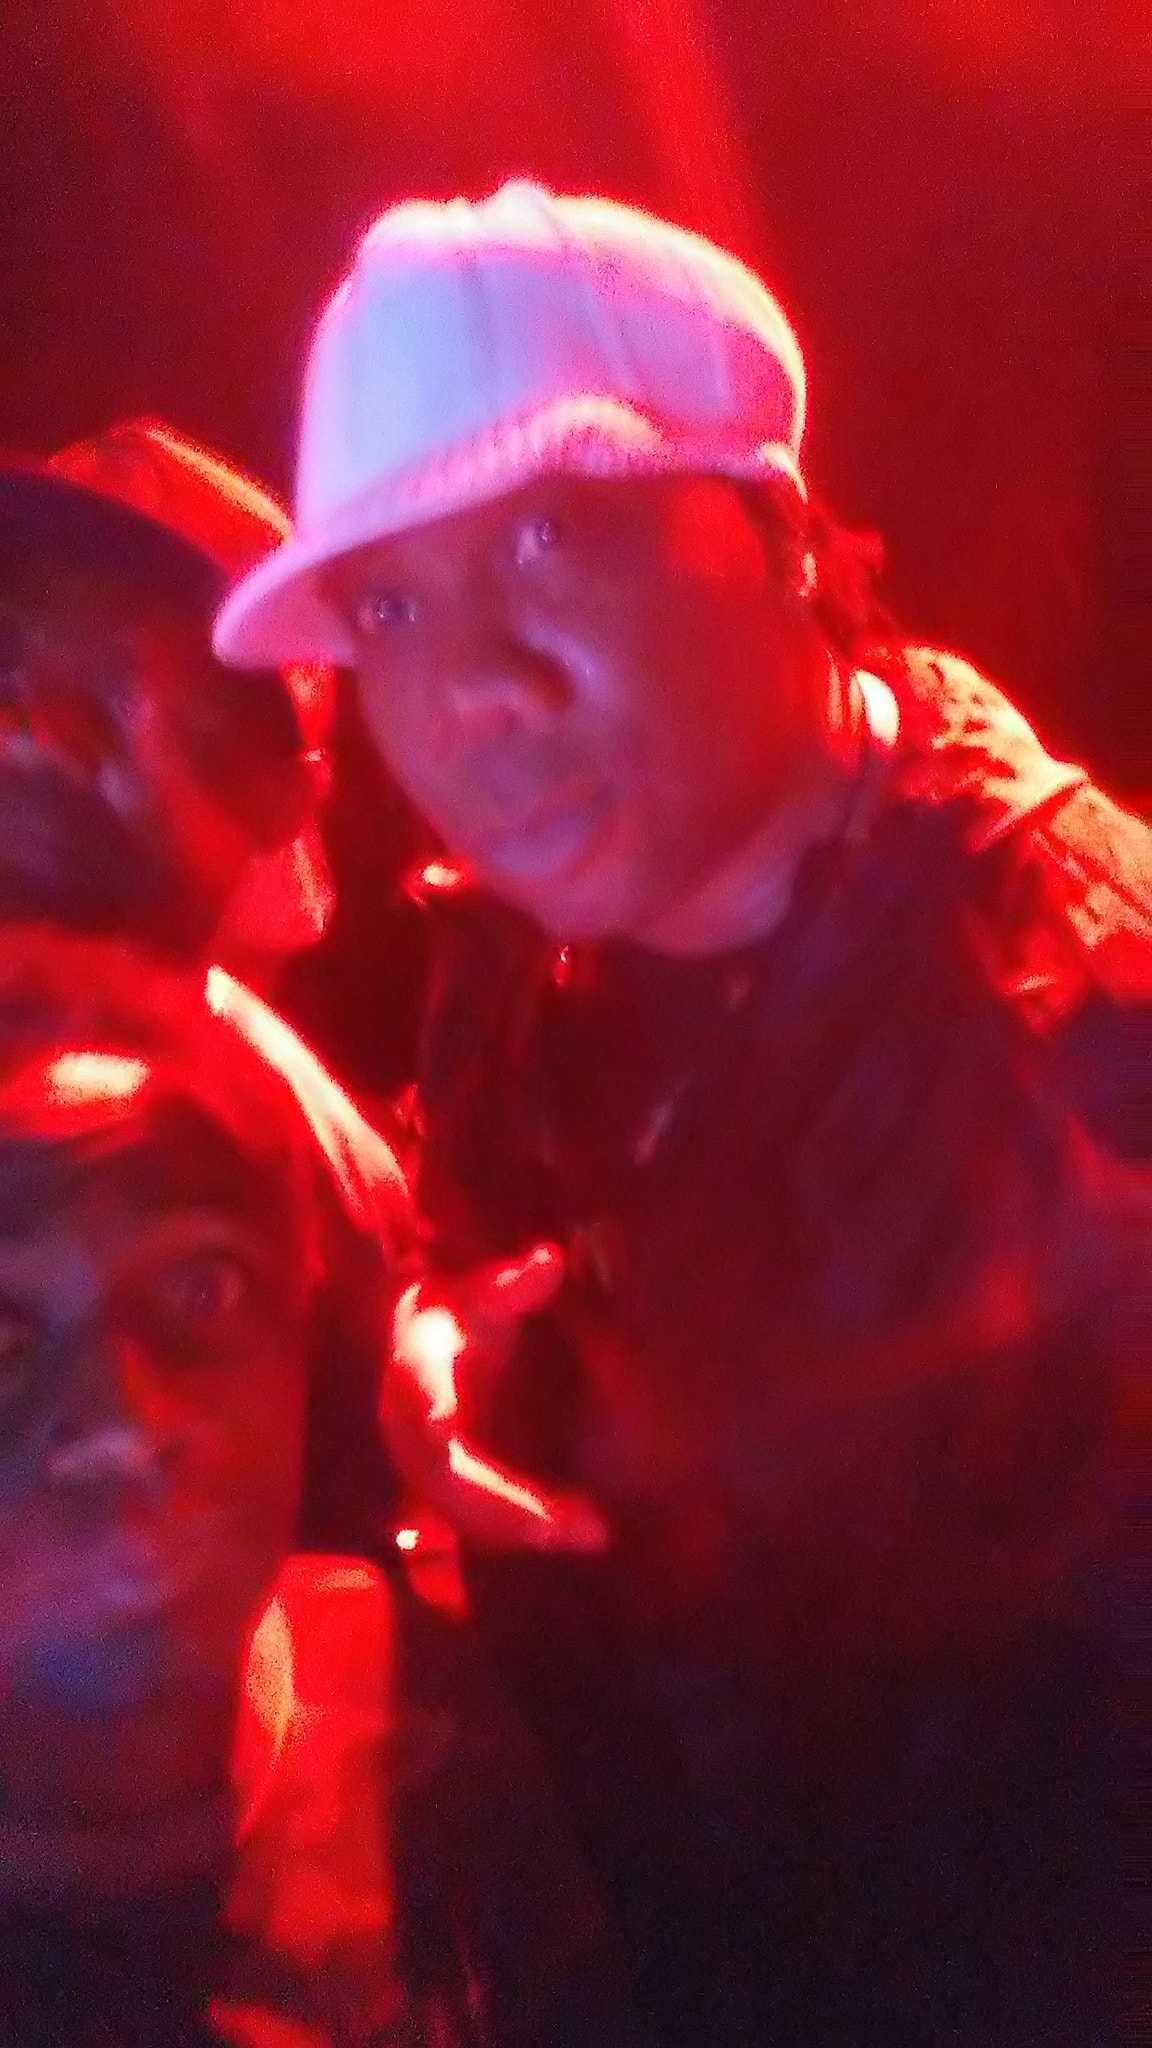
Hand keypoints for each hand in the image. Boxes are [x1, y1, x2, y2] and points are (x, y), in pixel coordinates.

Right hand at [385, 1243, 608, 1552]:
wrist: (418, 1340)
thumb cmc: (457, 1309)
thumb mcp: (483, 1290)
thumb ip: (515, 1283)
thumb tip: (549, 1259)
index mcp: (415, 1369)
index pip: (417, 1389)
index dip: (426, 1404)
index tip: (444, 1422)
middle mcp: (410, 1426)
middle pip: (447, 1476)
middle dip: (502, 1503)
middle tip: (562, 1524)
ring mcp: (423, 1462)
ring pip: (464, 1511)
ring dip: (522, 1527)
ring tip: (591, 1532)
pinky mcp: (445, 1485)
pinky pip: (479, 1518)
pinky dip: (524, 1529)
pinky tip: (578, 1530)